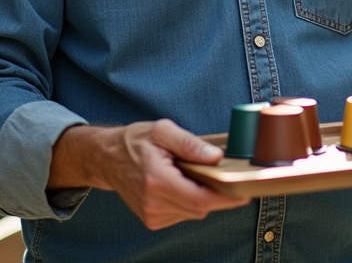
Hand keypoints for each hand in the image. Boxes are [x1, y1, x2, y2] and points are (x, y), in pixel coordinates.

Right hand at [50, 120, 250, 228]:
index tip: (244, 192)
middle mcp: (153, 204)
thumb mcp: (163, 130)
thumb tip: (217, 157)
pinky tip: (183, 184)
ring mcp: (151, 216)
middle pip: (200, 208)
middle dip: (218, 195)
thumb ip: (191, 144)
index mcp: (156, 181)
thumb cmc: (135, 141)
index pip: (200, 199)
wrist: (107, 158)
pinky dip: (190, 201)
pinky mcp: (152, 221)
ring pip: (194, 212)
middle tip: (228, 177)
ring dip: (203, 196)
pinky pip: (183, 214)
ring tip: (195, 175)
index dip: (226, 198)